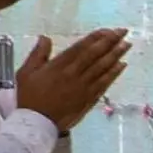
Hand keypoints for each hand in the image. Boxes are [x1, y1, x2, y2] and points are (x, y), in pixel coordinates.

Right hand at [13, 29, 131, 129]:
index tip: (107, 30)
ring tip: (126, 44)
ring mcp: (83, 86)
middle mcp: (74, 74)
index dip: (96, 38)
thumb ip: (38, 54)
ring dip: (116, 55)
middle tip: (123, 31)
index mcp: (59, 66)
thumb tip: (45, 37)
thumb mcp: (26, 73)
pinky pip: (104, 83)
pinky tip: (122, 65)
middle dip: (111, 41)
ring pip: (103, 67)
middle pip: (95, 54)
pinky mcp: (89, 98)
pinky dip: (114, 73)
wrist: (37, 122)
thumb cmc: (29, 97)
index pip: (81, 47)